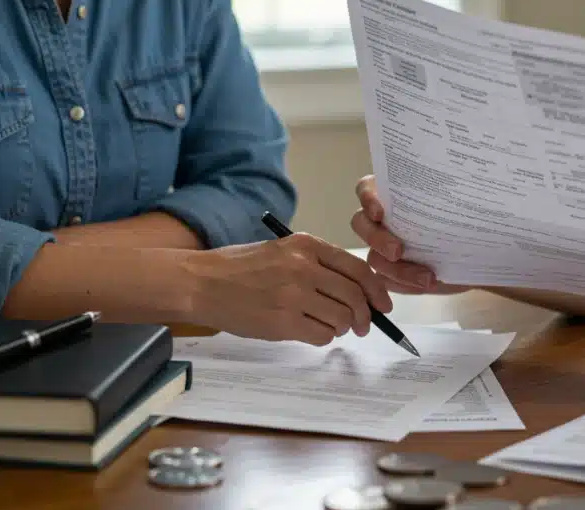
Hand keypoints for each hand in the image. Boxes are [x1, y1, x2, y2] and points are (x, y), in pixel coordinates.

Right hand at [185, 233, 392, 344]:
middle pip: (355, 296)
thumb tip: (355, 291)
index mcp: (306, 245)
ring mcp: (294, 295)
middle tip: (363, 325)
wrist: (201, 283)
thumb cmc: (239, 268)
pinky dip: (323, 338)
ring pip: (342, 319)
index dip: (377, 290)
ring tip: (330, 327)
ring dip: (342, 328)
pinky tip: (310, 332)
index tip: (382, 304)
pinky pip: (322, 336)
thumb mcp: (282, 251)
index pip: (358, 268)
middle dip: (365, 316)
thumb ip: (317, 265)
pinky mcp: (283, 322)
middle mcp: (304, 268)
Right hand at [350, 175, 467, 295]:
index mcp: (392, 194)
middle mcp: (382, 220)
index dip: (367, 198)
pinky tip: (427, 284)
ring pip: (374, 258)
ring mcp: (382, 248)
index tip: (380, 212)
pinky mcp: (390, 274)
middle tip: (397, 251)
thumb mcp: (465, 202)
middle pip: (360, 224)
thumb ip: (458, 194)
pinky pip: (386, 281)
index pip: (366, 188)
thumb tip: (469, 189)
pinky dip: (405, 285)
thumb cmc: (467, 218)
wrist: (478, 252)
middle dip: (376, 238)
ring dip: (398, 270)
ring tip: (427, 278)